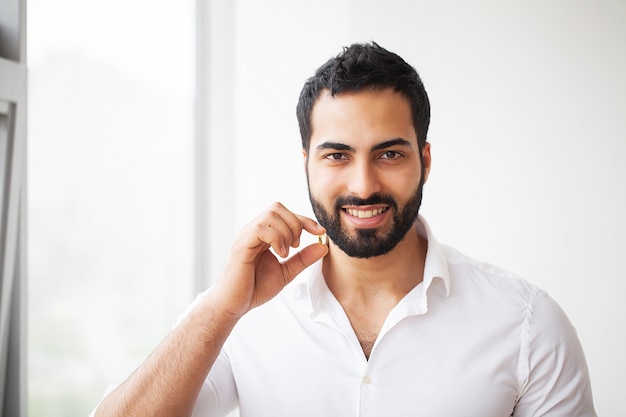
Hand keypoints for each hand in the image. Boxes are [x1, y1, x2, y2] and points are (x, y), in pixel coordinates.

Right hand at [212, 202, 327, 318]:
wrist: (234, 305)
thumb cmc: (254, 288)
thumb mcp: (286, 272)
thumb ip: (303, 259)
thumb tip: (323, 246)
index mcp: (262, 234)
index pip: (284, 214)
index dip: (304, 220)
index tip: (320, 232)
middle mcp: (252, 230)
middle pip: (277, 208)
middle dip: (295, 224)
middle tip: (296, 246)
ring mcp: (245, 236)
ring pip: (270, 215)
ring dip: (286, 232)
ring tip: (286, 252)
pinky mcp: (241, 245)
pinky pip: (261, 229)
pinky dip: (276, 239)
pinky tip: (280, 254)